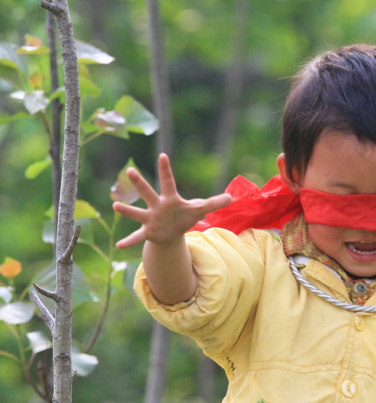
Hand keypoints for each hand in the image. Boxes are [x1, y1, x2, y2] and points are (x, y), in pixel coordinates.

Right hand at [113, 153, 231, 248]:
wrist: (171, 234)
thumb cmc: (183, 217)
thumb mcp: (199, 210)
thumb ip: (214, 203)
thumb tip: (231, 197)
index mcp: (170, 199)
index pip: (168, 181)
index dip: (166, 169)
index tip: (162, 155)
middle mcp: (157, 206)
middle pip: (148, 193)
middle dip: (140, 183)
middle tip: (130, 170)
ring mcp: (150, 219)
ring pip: (137, 213)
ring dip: (127, 210)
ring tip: (115, 206)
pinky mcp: (148, 232)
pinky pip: (137, 236)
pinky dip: (129, 241)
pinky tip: (119, 246)